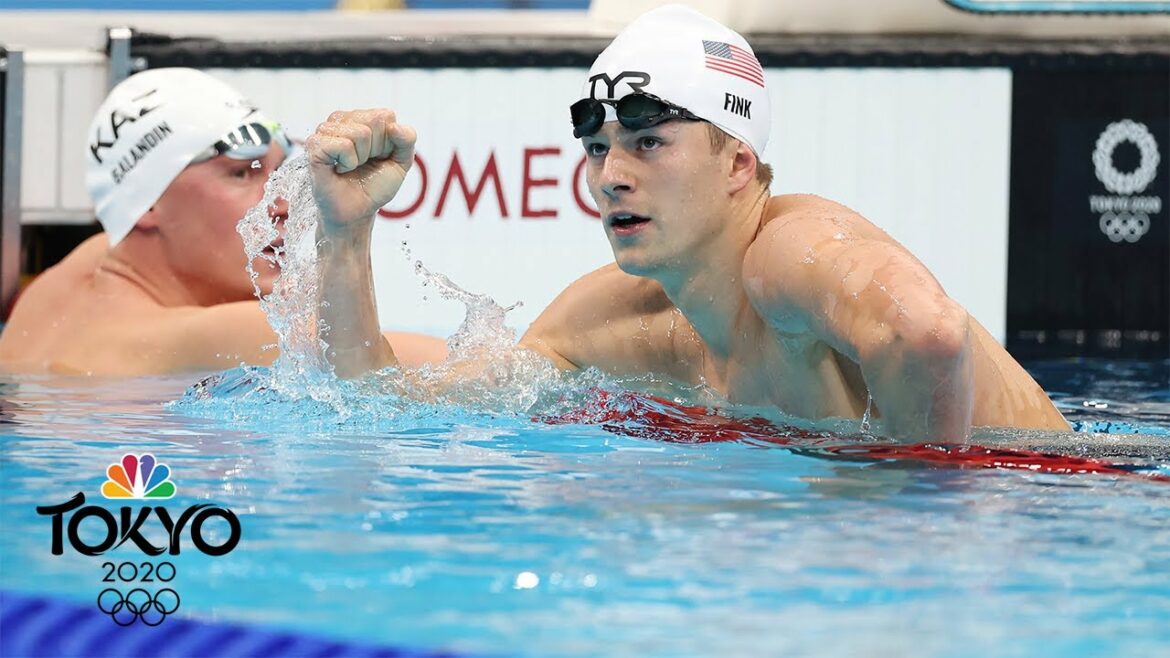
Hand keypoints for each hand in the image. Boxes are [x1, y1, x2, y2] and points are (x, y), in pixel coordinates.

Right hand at [304, 109, 415, 235]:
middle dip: (375, 149)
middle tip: (363, 164)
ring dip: (360, 158)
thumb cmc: (374, 186)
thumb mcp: (401, 162)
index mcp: (362, 118)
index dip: (388, 142)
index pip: (386, 116)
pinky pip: (342, 145)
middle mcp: (342, 120)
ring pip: (359, 132)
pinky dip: (347, 162)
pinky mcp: (315, 145)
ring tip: (350, 167)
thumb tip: (395, 125)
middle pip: (373, 121)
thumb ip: (407, 139)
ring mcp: (325, 131)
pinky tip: (339, 169)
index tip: (378, 157)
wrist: (357, 212)